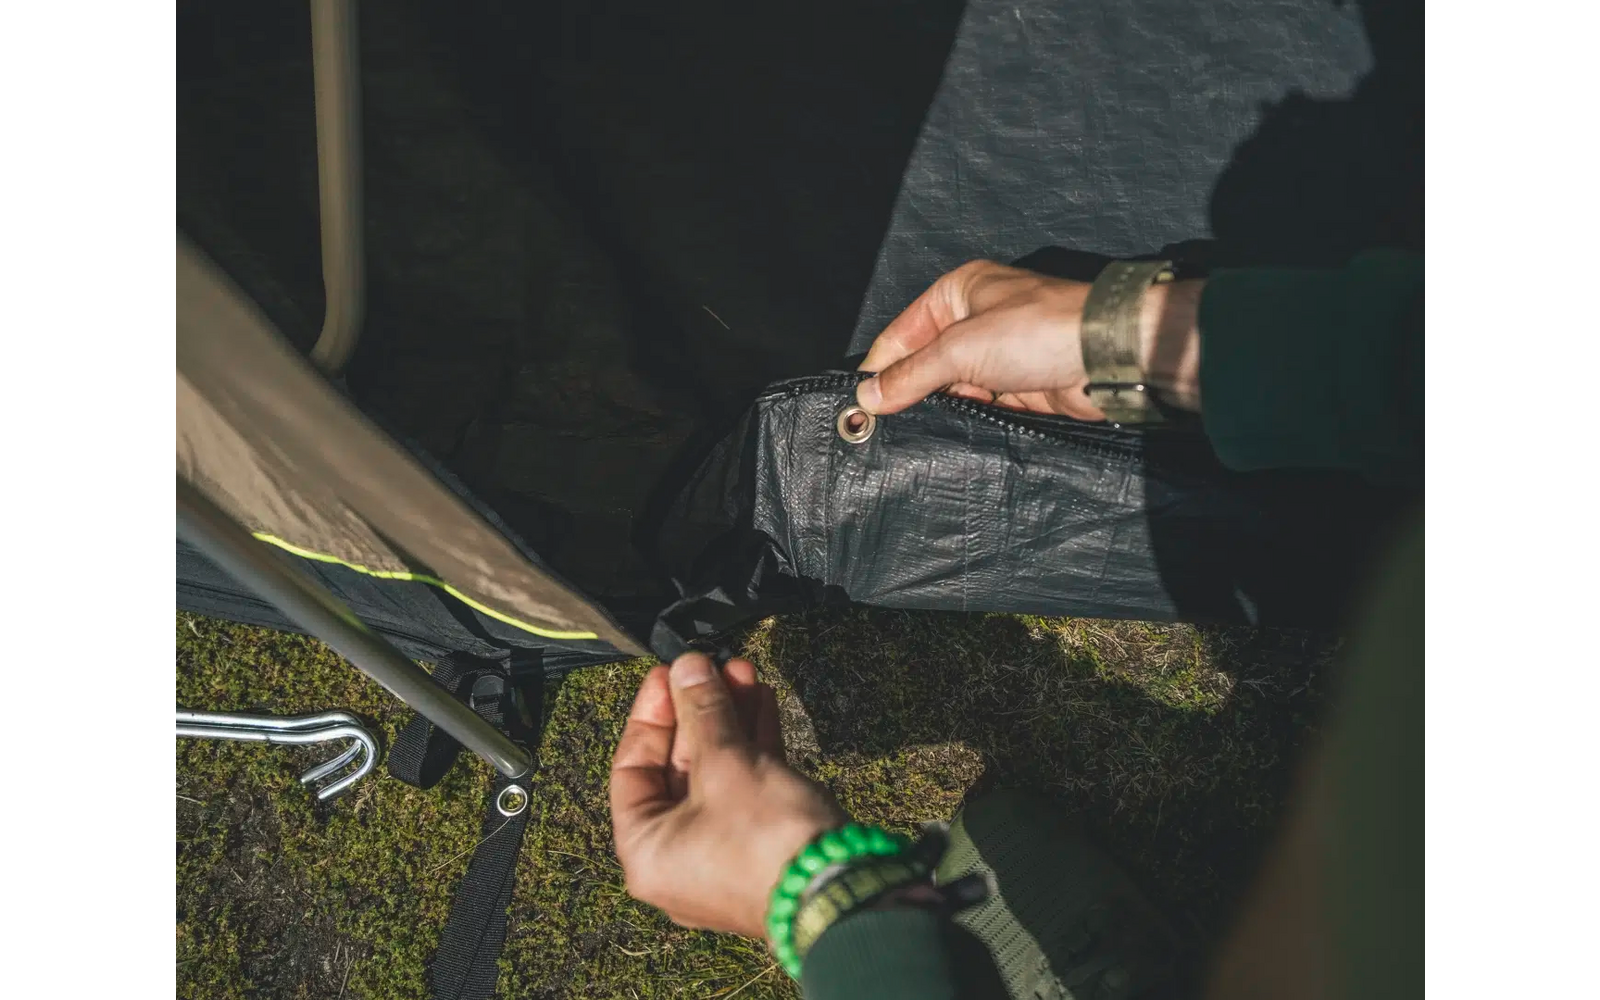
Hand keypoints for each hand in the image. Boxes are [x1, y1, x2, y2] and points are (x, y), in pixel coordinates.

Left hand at [610, 653, 845, 938]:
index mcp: (646, 850)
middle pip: (677, 767)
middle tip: (712, 667)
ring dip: (728, 721)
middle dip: (699, 711)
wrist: (840, 890)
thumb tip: (688, 667)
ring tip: (743, 672)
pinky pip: (745, 787)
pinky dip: (752, 746)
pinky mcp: (760, 845)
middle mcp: (676, 857)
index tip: (670, 674)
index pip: (630, 768)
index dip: (651, 714)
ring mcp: (720, 853)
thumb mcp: (726, 763)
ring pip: (716, 773)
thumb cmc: (766, 840)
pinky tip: (763, 702)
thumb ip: (703, 710)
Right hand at [855, 259, 1203, 417]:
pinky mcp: (1018, 386)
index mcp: (958, 292)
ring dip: (936, 406)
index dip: (880, 366)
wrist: (1106, 356)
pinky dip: (964, 417)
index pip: (902, 331)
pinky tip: (944, 436)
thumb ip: (912, 374)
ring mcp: (998, 354)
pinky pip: (979, 404)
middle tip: (878, 425)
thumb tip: (867, 396)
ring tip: (906, 434)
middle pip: (925, 360)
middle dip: (906, 389)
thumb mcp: (960, 349)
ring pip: (951, 385)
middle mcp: (976, 319)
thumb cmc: (1036, 331)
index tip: (858, 402)